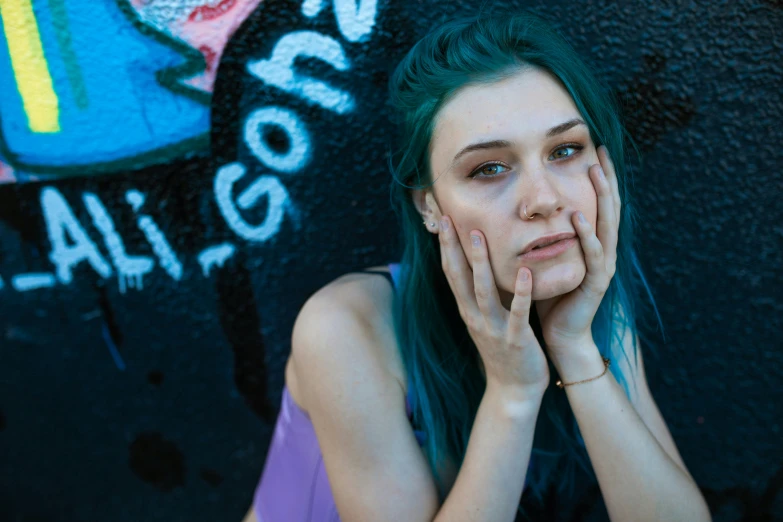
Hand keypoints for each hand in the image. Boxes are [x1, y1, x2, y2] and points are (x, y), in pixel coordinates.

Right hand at [438, 214, 549, 399]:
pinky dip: (521, 293)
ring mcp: (493, 328)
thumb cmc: (504, 350)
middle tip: (447, 218)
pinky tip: (525, 272)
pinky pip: (517, 313)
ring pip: (483, 291)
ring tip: (478, 235)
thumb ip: (482, 294)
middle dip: (452, 247)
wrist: (514, 391)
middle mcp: (474, 316)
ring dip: (479, 263)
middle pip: (458, 277)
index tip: (441, 219)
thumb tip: (480, 265)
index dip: (444, 246)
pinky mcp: (516, 340)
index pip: (451, 272)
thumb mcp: (486, 318)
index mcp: (468, 309)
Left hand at [536, 145, 620, 354]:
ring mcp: (602, 267)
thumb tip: (525, 209)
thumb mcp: (549, 259)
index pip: (598, 204)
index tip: (592, 149)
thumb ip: (546, 236)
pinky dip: (587, 235)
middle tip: (600, 151)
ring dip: (601, 198)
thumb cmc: (551, 297)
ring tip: (594, 172)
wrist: (561, 336)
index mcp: (592, 245)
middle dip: (606, 179)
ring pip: (606, 226)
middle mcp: (602, 252)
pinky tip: (578, 217)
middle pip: (609, 208)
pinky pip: (593, 255)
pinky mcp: (595, 283)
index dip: (598, 178)